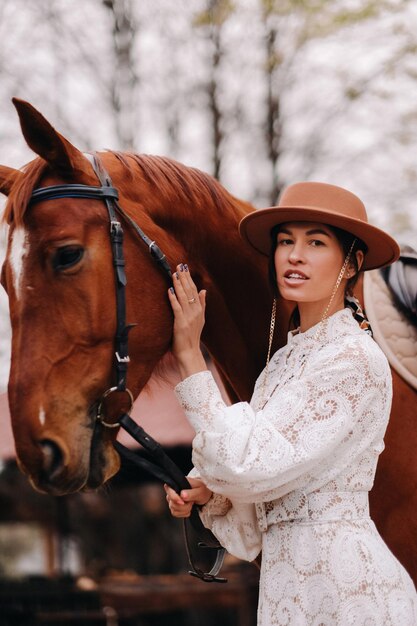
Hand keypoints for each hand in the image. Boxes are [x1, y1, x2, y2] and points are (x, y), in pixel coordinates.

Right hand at [164, 477, 212, 518]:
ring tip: (191, 504)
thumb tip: (182, 495)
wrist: (204, 495)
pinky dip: (183, 513)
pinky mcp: (174, 507)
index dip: (174, 497)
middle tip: (192, 501)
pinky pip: (175, 513)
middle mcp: (173, 491)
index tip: (182, 502)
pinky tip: (188, 509)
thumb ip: (192, 492)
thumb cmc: (202, 490)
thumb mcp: (201, 490)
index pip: (169, 489)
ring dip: (185, 510)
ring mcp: (172, 499)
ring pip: (173, 509)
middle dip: (184, 506)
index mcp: (178, 483)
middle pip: (172, 502)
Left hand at [168, 263, 206, 377]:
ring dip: (179, 284)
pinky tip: (170, 289)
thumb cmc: (191, 337)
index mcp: (199, 310)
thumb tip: (203, 290)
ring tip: (174, 273)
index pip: (194, 290)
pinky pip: (177, 308)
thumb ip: (202, 304)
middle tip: (179, 265)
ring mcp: (188, 317)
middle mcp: (195, 312)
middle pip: (190, 291)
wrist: (189, 353)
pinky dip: (173, 298)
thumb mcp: (200, 319)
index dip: (189, 278)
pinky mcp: (180, 323)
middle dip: (184, 277)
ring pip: (184, 297)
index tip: (185, 268)